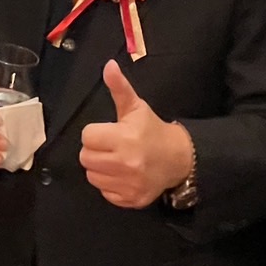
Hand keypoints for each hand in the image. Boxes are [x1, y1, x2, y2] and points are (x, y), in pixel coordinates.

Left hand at [79, 60, 191, 208]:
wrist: (179, 159)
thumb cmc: (152, 130)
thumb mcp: (136, 107)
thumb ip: (119, 88)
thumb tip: (108, 65)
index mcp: (125, 138)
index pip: (87, 136)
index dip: (95, 132)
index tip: (108, 132)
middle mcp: (126, 163)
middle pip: (86, 158)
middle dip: (95, 150)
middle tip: (109, 146)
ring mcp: (129, 184)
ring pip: (92, 177)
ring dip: (100, 168)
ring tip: (115, 160)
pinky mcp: (131, 200)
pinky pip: (105, 194)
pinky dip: (110, 185)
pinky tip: (122, 175)